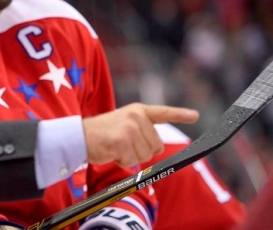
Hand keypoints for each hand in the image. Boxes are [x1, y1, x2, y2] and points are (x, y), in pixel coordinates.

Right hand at [83, 103, 198, 166]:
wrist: (77, 136)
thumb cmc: (100, 134)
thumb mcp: (122, 125)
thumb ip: (140, 131)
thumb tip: (157, 149)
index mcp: (137, 111)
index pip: (163, 112)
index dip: (180, 114)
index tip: (195, 115)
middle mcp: (136, 117)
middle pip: (156, 146)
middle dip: (141, 151)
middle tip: (121, 144)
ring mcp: (130, 128)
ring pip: (145, 156)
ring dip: (130, 156)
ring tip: (114, 146)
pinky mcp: (123, 141)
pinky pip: (132, 161)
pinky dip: (121, 161)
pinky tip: (110, 151)